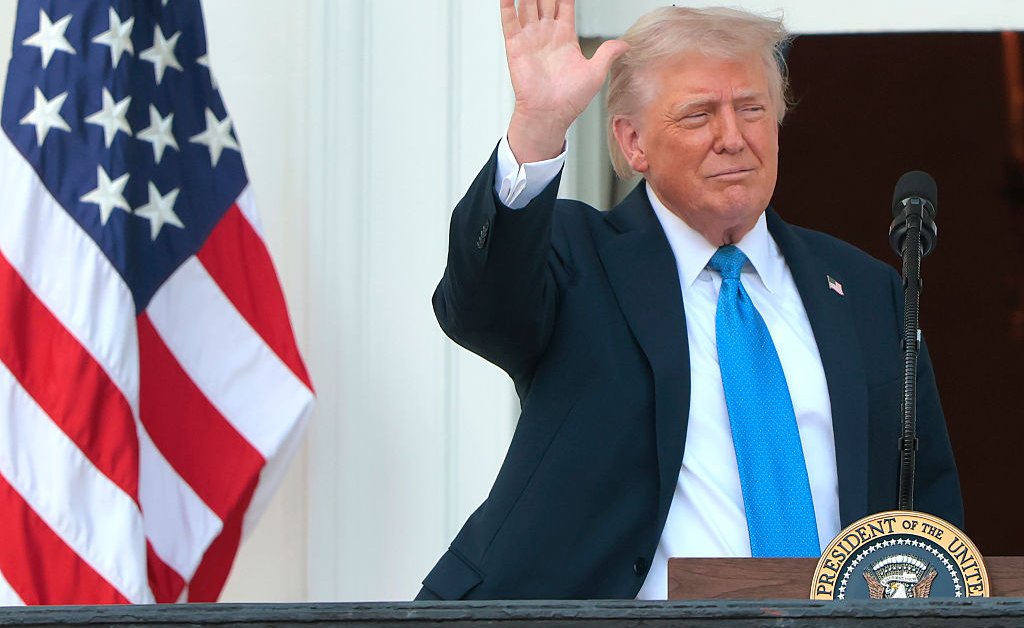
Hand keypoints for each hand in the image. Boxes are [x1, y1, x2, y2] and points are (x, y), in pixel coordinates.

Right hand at [501, 0, 628, 162]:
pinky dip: (508, 5)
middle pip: (545, 0)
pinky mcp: (516, 46)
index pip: (564, 4)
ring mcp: (530, 38)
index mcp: (565, 36)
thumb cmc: (570, 100)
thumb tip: (626, 45)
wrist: (550, 115)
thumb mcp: (595, 73)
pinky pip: (509, 20)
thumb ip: (608, 53)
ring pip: (527, 5)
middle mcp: (546, 34)